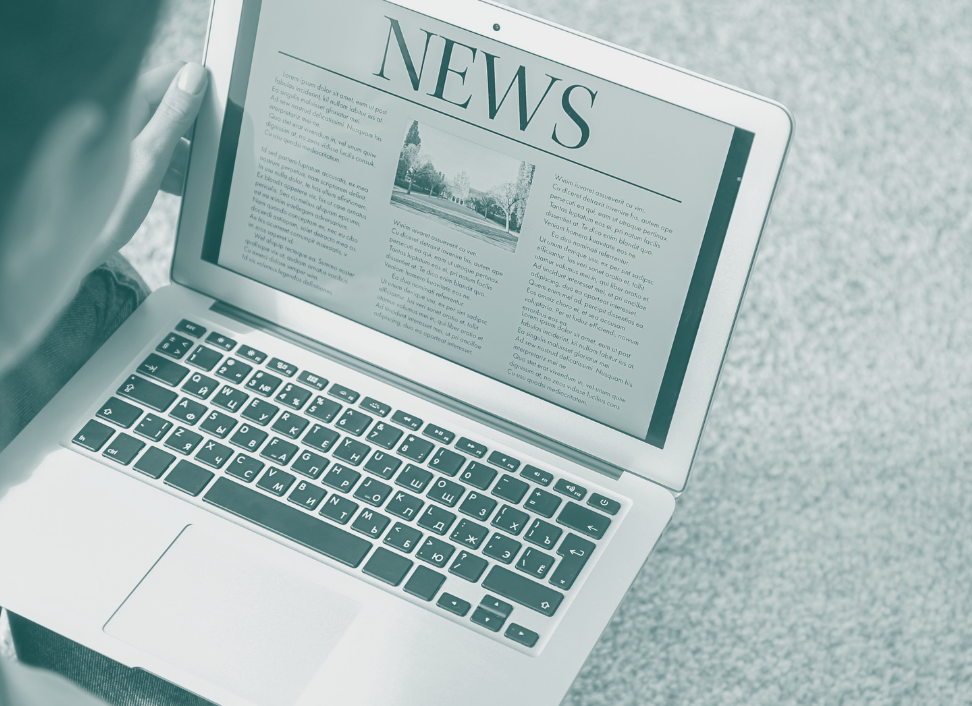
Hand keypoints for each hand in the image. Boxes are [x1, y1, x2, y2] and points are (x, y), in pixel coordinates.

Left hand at [89, 61, 207, 270]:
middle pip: (170, 106)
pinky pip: (156, 154)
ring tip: (200, 174)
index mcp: (122, 105)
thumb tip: (195, 78)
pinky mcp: (122, 161)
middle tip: (215, 146)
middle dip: (195, 126)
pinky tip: (181, 186)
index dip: (198, 87)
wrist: (74, 246)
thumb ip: (173, 116)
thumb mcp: (150, 157)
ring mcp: (121, 140)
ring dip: (186, 151)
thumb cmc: (104, 206)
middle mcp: (120, 117)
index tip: (222, 102)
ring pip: (166, 133)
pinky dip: (172, 167)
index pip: (170, 77)